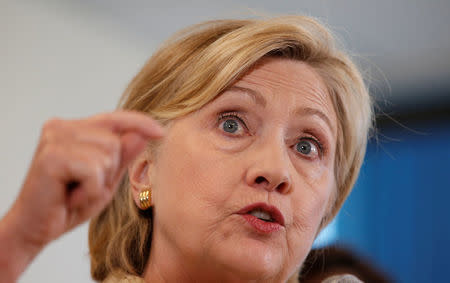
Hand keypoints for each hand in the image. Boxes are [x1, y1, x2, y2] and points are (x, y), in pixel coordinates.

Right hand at [0, 111, 163, 274]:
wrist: (34, 229)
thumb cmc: (69, 203)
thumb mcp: (106, 179)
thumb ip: (122, 157)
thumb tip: (141, 135)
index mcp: (74, 129)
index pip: (114, 118)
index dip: (140, 123)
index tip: (161, 132)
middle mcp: (62, 127)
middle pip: (115, 140)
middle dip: (109, 170)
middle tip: (83, 186)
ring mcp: (55, 139)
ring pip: (108, 155)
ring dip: (99, 182)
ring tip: (76, 191)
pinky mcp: (51, 157)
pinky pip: (95, 171)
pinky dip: (90, 191)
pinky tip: (70, 198)